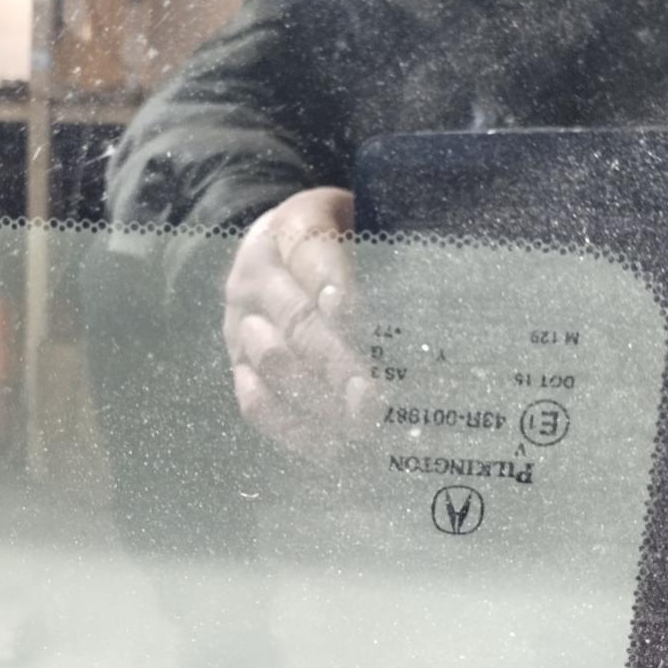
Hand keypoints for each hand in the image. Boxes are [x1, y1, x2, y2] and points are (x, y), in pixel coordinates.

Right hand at [223, 187, 372, 458]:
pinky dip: (289, 428)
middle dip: (334, 362)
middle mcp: (257, 278)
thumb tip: (430, 293)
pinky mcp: (237, 365)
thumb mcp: (356, 220)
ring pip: (270, 364)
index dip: (333, 286)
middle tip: (372, 396)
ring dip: (316, 400)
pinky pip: (253, 403)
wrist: (276, 246)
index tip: (354, 313)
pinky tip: (327, 447)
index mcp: (290, 230)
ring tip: (360, 427)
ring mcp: (240, 325)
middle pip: (295, 321)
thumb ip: (381, 246)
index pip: (313, 257)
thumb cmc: (336, 236)